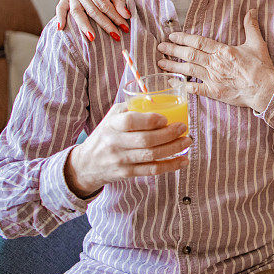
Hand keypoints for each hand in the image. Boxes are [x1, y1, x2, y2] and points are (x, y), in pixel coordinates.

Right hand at [56, 0, 129, 40]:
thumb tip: (126, 16)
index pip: (103, 4)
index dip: (115, 17)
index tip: (125, 27)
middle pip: (91, 10)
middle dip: (105, 24)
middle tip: (116, 36)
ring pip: (77, 12)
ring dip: (84, 26)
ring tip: (92, 38)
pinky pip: (61, 7)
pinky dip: (59, 17)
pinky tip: (61, 28)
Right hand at [65, 103, 190, 197]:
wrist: (86, 164)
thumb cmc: (106, 135)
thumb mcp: (111, 117)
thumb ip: (131, 108)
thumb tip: (160, 100)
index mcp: (111, 125)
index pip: (129, 121)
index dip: (149, 120)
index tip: (165, 118)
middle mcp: (114, 143)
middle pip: (145, 140)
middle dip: (169, 134)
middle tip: (183, 128)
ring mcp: (120, 160)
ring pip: (151, 156)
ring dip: (174, 148)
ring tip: (187, 141)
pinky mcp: (127, 173)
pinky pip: (151, 170)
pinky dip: (170, 165)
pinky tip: (183, 160)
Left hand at [157, 9, 273, 111]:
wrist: (265, 89)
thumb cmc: (261, 67)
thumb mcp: (257, 43)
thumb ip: (251, 26)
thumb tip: (252, 10)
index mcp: (223, 51)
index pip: (199, 42)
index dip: (184, 38)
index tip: (173, 36)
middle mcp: (215, 64)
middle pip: (189, 54)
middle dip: (173, 50)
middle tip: (161, 47)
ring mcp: (213, 78)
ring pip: (188, 70)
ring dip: (173, 66)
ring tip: (161, 63)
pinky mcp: (214, 91)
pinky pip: (195, 89)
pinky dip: (183, 86)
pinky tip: (174, 83)